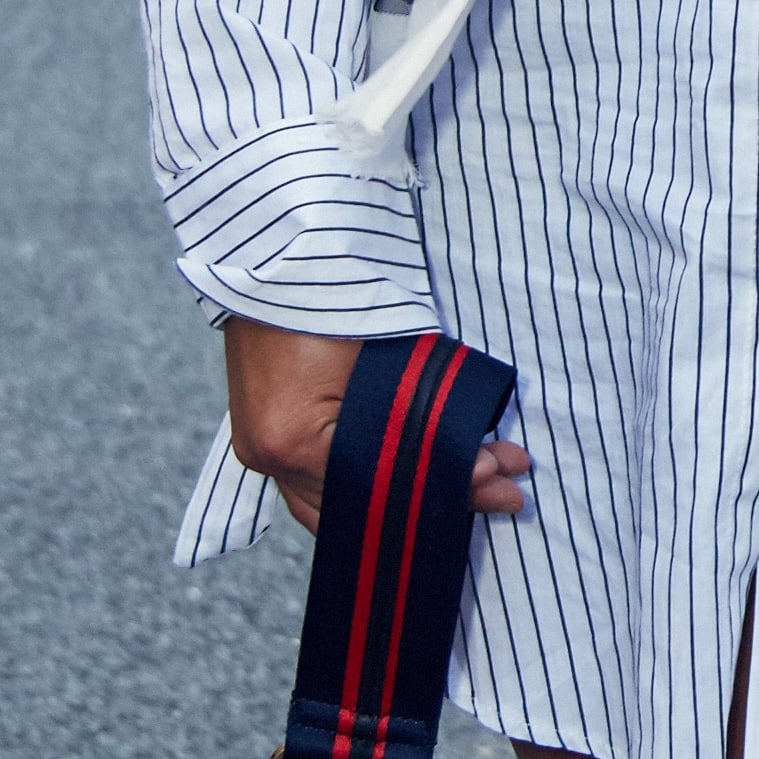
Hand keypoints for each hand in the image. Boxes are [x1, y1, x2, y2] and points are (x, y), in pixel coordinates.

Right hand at [219, 317, 529, 536]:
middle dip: (435, 503)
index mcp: (294, 440)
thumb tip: (485, 467)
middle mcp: (268, 456)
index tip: (500, 481)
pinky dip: (364, 486)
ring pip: (336, 506)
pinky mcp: (261, 433)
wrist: (277, 249)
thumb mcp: (396, 358)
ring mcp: (258, 448)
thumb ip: (430, 421)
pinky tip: (410, 484)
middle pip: (362, 510)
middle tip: (499, 492)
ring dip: (399, 500)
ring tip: (467, 487)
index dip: (448, 487)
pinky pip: (315, 484)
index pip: (385, 490)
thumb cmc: (334, 287)